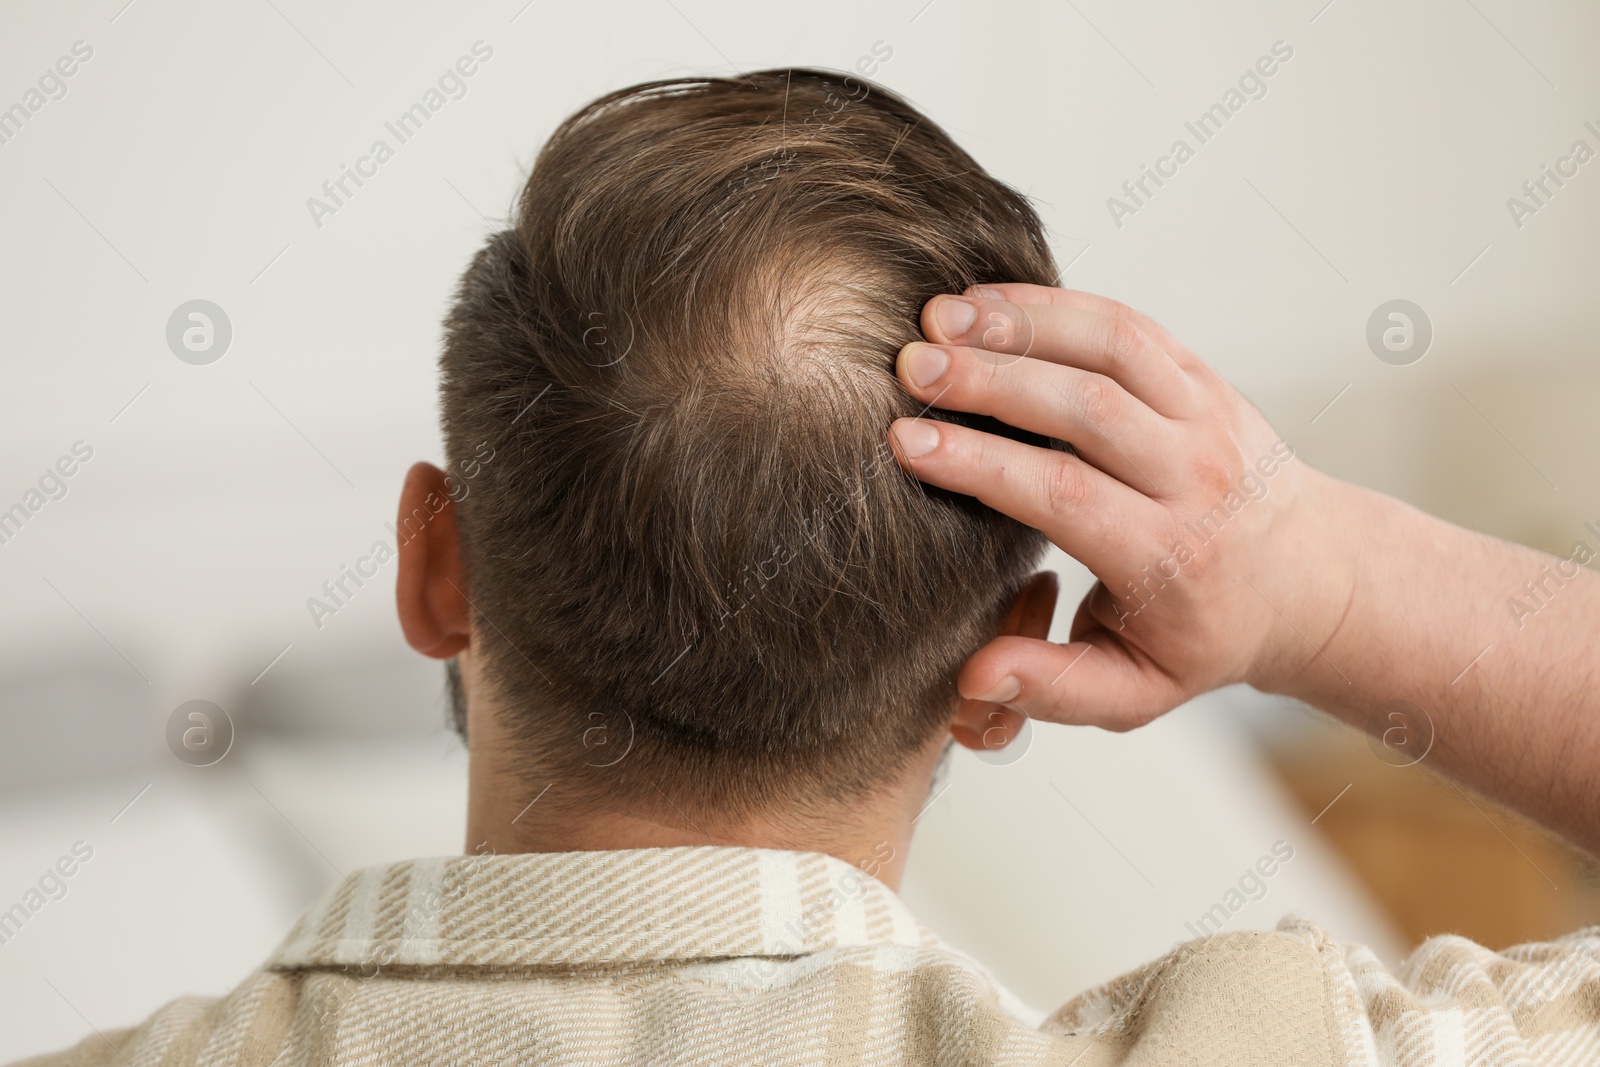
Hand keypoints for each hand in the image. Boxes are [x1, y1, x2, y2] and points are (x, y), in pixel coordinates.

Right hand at [888, 283, 1358, 729]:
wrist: (1307, 580)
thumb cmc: (1205, 637)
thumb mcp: (1136, 691)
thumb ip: (1056, 689)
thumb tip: (973, 681)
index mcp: (1170, 558)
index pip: (1066, 497)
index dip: (981, 465)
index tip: (908, 444)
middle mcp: (1195, 478)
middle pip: (1086, 410)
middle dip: (990, 381)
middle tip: (911, 370)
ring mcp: (1204, 416)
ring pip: (1110, 348)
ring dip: (1021, 324)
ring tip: (938, 317)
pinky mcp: (1201, 377)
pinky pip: (1128, 325)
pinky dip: (1056, 303)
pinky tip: (987, 300)